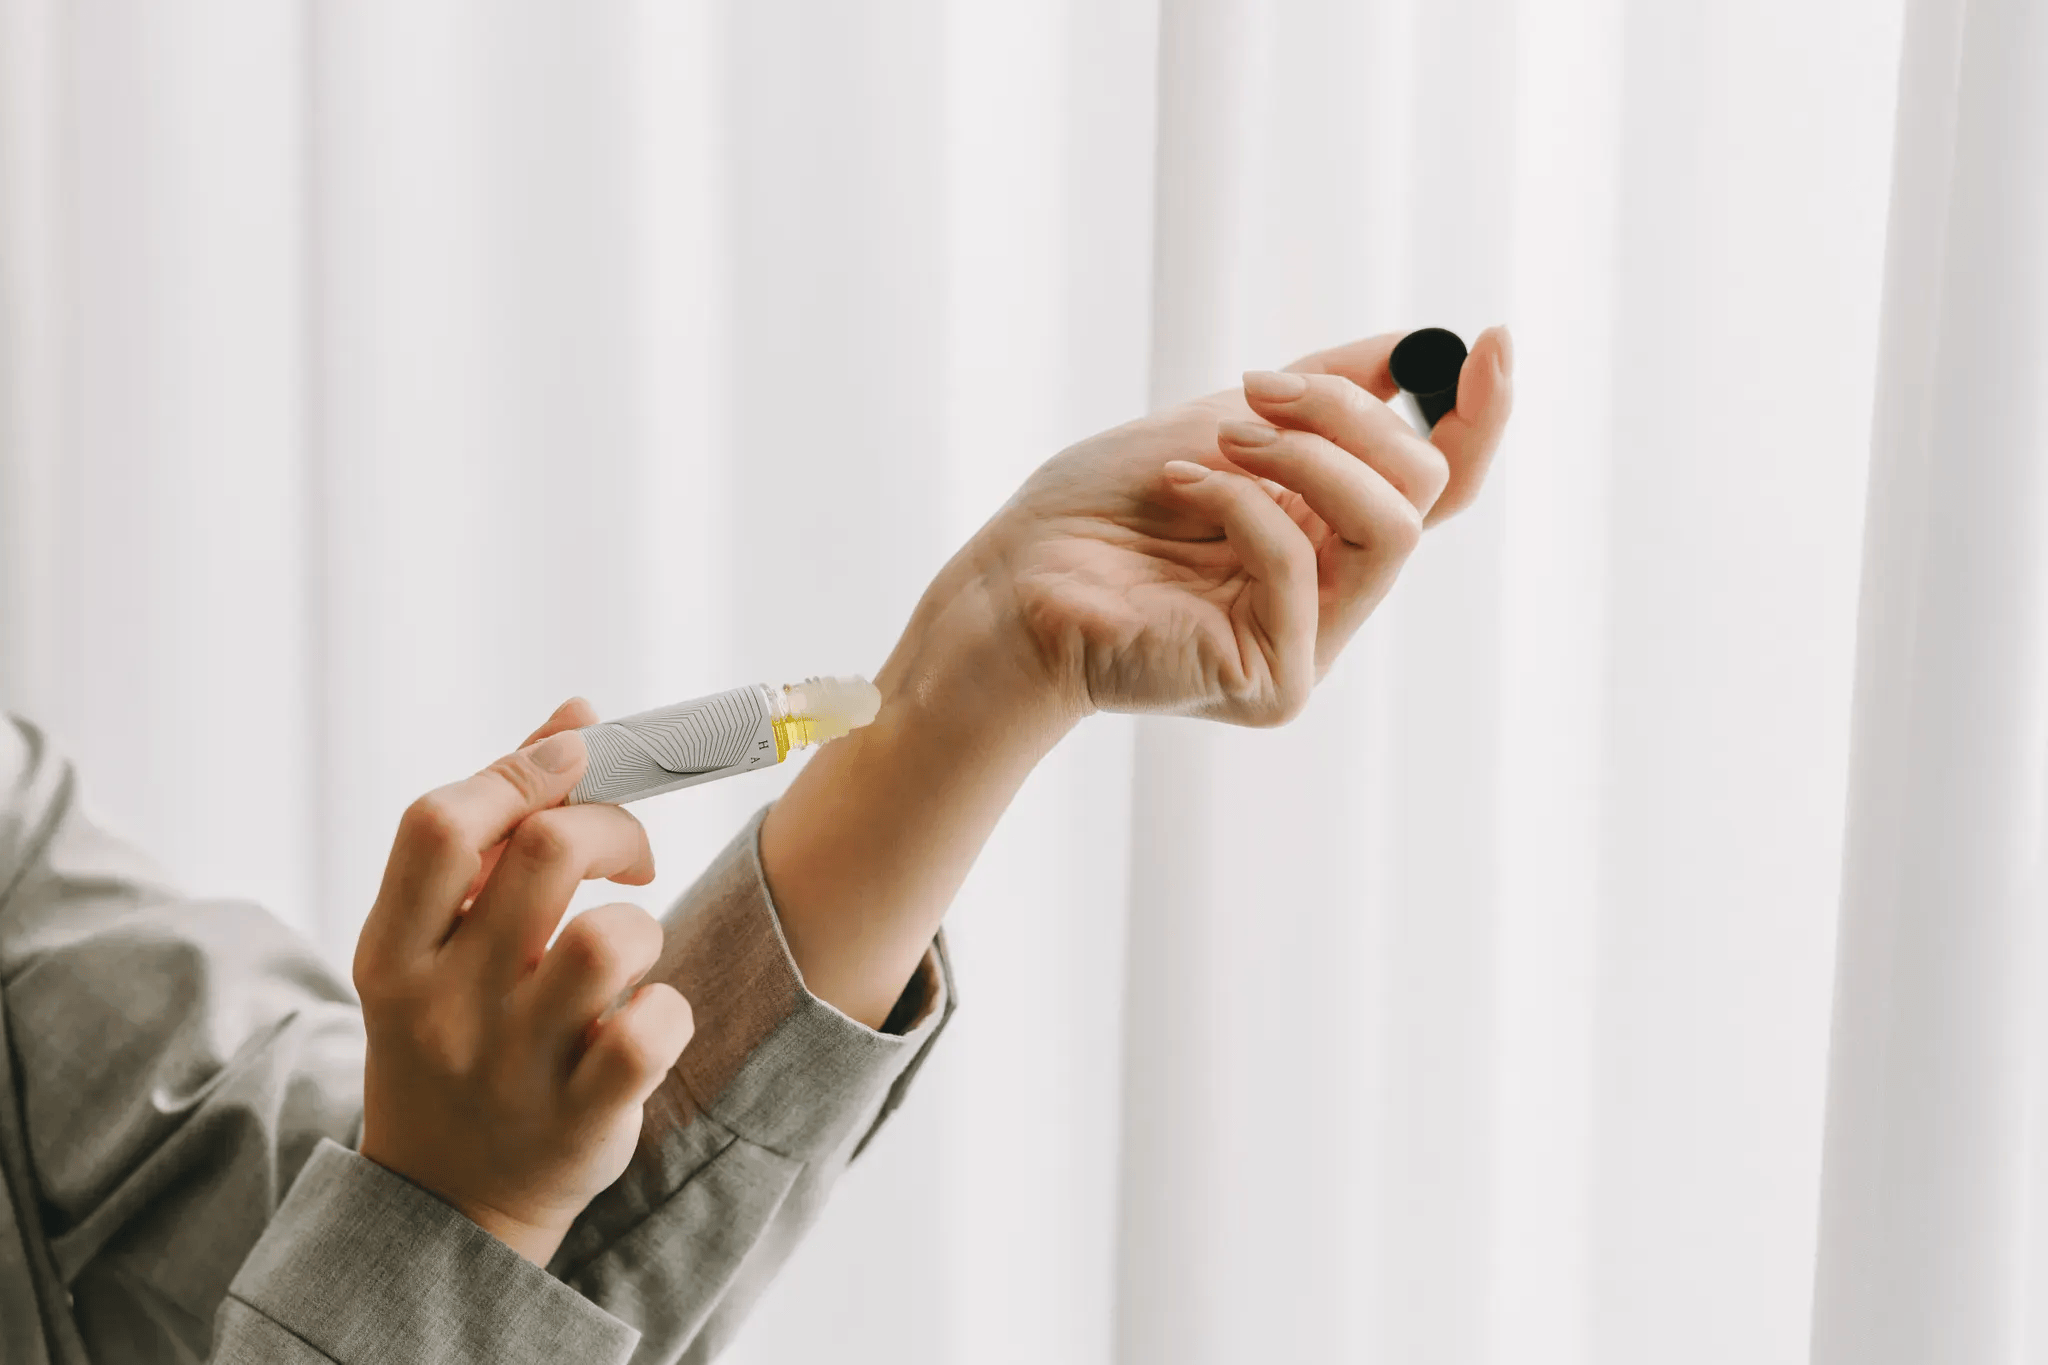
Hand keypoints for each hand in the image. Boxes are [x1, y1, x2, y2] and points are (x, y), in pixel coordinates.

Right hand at [353, 698, 695, 1264]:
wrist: (447, 1203)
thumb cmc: (456, 1032)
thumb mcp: (439, 938)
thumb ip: (502, 822)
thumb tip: (578, 714)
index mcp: (393, 950)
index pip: (441, 821)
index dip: (524, 769)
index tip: (577, 763)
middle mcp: (443, 1006)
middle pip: (549, 854)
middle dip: (614, 826)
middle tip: (628, 858)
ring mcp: (511, 1067)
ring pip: (612, 939)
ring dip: (641, 925)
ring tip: (626, 954)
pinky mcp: (579, 1119)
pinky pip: (653, 1031)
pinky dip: (667, 1009)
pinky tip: (644, 1019)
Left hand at [762, 327, 1511, 1027]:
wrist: (1005, 588)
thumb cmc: (1090, 516)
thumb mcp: (1216, 425)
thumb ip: (1317, 400)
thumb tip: (1411, 350)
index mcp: (1323, 541)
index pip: (1434, 489)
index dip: (1477, 417)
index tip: (1491, 340)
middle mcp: (1330, 598)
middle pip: (1422, 491)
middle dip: (1347, 414)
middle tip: (1255, 391)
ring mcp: (1308, 646)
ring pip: (1393, 526)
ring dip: (1310, 454)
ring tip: (1224, 439)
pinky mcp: (1274, 681)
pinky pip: (1303, 565)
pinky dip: (1243, 505)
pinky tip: (1183, 491)